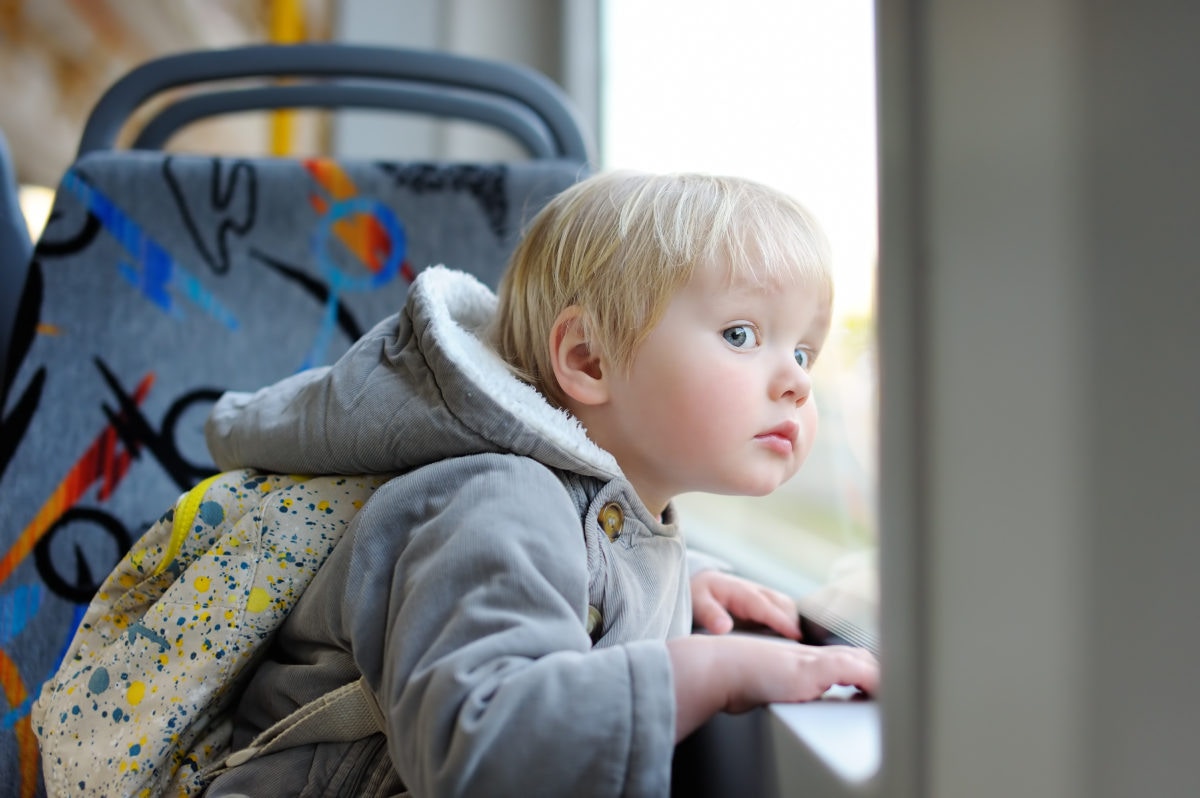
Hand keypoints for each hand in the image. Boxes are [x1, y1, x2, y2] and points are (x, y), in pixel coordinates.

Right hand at [667, 634, 879, 739]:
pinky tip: (878, 691)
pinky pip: (854, 669)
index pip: (845, 657)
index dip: (865, 669)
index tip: (877, 686)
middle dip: (879, 673)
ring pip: (861, 660)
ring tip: (891, 694)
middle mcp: (811, 655)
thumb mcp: (769, 682)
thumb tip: (793, 699)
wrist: (717, 668)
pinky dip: (872, 679)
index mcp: (804, 658)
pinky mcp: (811, 668)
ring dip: (880, 677)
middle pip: (859, 656)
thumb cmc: (736, 678)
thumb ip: (788, 688)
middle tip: (891, 691)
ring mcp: (812, 660)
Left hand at [690, 570, 800, 639]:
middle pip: (785, 605)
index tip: (796, 636)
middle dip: (795, 624)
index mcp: (741, 591)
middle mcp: (757, 592)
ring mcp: (763, 597)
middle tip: (801, 650)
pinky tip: (791, 645)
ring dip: (795, 624)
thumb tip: (723, 628)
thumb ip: (710, 615)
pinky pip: (784, 612)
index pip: (766, 607)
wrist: (698, 584)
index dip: (782, 622)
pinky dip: (791, 625)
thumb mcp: (698, 602)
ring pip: (788, 608)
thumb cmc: (698, 594)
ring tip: (798, 650)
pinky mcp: (765, 605)